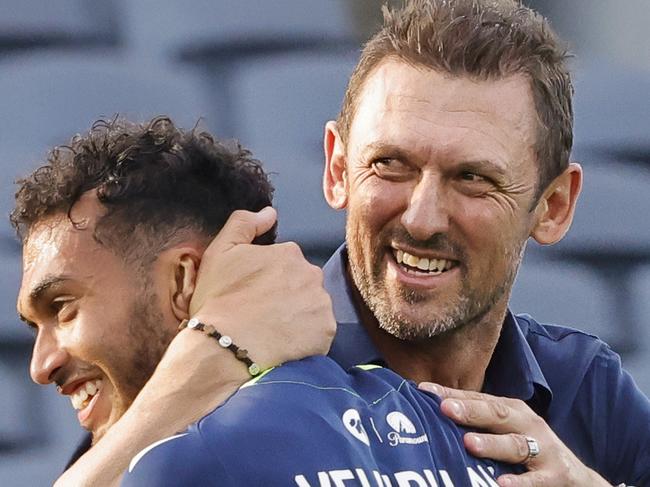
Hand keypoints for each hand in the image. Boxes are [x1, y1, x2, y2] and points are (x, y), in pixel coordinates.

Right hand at [189, 206, 336, 369]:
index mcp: (289, 253)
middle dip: (287, 295)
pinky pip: (319, 333)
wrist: (225, 347)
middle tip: (262, 313)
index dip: (268, 279)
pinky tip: (284, 343)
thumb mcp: (220, 251)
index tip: (253, 293)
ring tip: (272, 330)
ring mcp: (322, 304)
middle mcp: (312, 274)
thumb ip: (244, 223)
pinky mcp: (326, 332)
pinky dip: (306, 338)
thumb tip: (269, 212)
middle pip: (302, 284)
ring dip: (298, 316)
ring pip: (312, 307)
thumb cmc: (219, 299)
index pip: (285, 263)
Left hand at [419, 383, 611, 486]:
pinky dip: (519, 482)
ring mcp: (543, 448)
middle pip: (496, 414)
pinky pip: (535, 480)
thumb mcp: (506, 429)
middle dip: (470, 411)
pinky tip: (500, 484)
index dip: (451, 394)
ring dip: (492, 444)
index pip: (477, 398)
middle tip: (445, 409)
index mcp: (511, 409)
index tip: (424, 391)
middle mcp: (527, 423)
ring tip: (469, 443)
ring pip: (515, 444)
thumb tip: (433, 409)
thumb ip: (477, 421)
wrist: (577, 478)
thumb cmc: (529, 448)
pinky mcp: (556, 475)